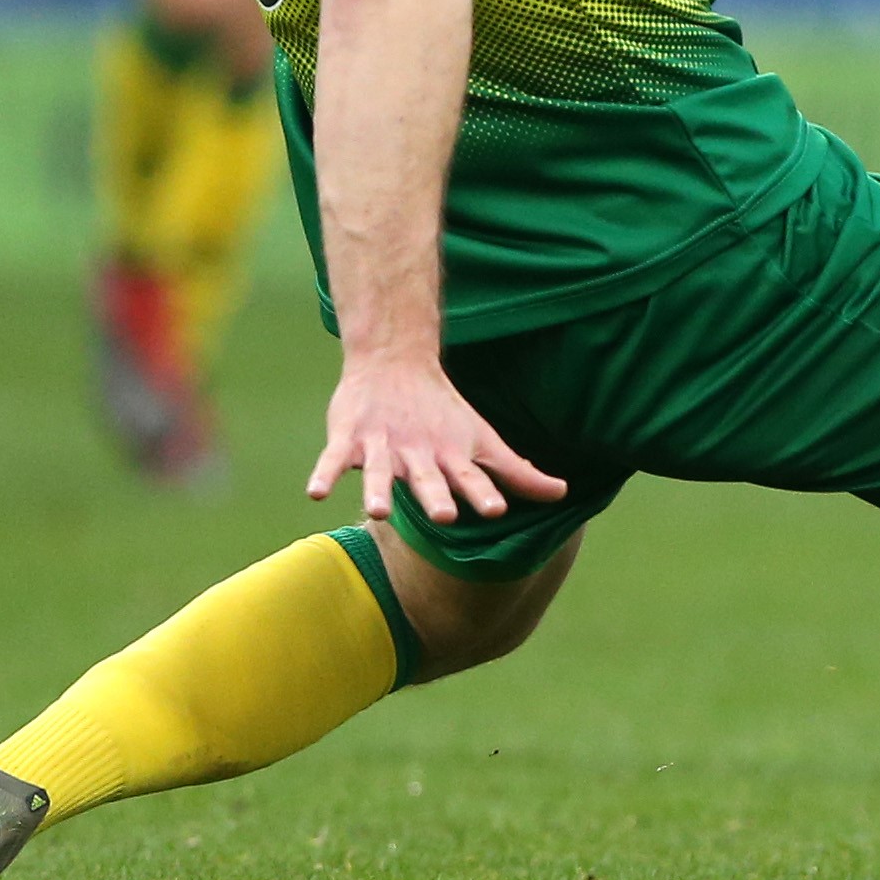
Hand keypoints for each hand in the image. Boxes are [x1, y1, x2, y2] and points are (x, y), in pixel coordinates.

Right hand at [309, 354, 568, 529]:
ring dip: (380, 489)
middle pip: (428, 478)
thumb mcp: (482, 441)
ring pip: (381, 471)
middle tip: (446, 517)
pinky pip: (335, 460)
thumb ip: (518, 473)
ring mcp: (383, 445)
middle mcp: (420, 453)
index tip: (498, 510)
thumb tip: (564, 494)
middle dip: (436, 496)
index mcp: (452, 456)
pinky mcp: (350, 439)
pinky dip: (326, 474)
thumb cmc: (444, 413)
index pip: (472, 477)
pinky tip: (316, 493)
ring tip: (377, 512)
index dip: (484, 493)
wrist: (395, 362)